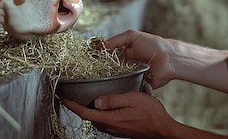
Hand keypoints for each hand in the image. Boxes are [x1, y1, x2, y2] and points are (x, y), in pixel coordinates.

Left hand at [62, 91, 178, 138]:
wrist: (163, 129)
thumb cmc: (151, 113)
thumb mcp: (132, 99)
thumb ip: (113, 100)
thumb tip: (96, 101)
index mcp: (111, 119)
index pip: (85, 113)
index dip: (72, 106)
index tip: (63, 98)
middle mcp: (111, 127)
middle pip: (90, 117)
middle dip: (79, 108)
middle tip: (72, 97)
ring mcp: (116, 130)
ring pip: (98, 120)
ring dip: (90, 111)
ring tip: (86, 100)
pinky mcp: (122, 130)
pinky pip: (106, 121)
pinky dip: (100, 114)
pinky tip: (105, 106)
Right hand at [102, 30, 174, 88]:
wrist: (169, 59)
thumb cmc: (153, 45)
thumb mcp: (133, 36)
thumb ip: (116, 40)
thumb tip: (101, 46)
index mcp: (122, 53)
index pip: (106, 57)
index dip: (99, 58)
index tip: (91, 59)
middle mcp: (124, 65)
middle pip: (108, 70)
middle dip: (102, 71)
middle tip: (96, 71)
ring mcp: (130, 76)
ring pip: (115, 81)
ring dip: (110, 80)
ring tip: (104, 80)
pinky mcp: (136, 86)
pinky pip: (126, 89)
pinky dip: (121, 89)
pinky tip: (115, 87)